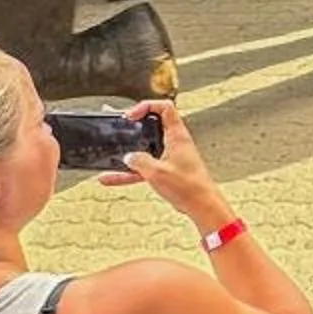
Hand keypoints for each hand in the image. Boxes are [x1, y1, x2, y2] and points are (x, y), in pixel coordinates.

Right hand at [116, 103, 229, 227]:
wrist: (202, 206)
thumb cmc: (189, 187)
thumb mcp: (156, 172)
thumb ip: (138, 161)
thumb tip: (129, 157)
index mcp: (177, 135)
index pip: (164, 108)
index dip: (146, 106)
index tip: (131, 116)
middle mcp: (175, 143)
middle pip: (152, 126)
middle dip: (134, 127)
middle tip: (120, 129)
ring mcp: (170, 157)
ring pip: (145, 149)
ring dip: (128, 152)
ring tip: (110, 152)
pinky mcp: (167, 171)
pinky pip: (144, 167)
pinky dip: (129, 172)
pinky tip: (111, 178)